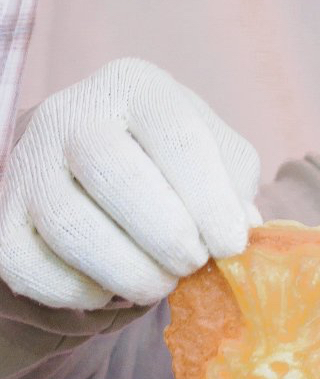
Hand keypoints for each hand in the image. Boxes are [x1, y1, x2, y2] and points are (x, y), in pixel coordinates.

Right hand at [0, 57, 261, 309]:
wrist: (102, 175)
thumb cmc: (176, 165)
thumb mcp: (218, 157)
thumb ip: (235, 184)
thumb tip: (237, 230)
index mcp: (137, 86)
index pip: (178, 137)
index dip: (210, 200)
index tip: (231, 246)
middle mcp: (71, 112)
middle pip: (116, 176)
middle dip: (166, 235)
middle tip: (192, 264)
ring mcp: (28, 160)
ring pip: (70, 226)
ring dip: (127, 271)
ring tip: (160, 283)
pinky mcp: (3, 212)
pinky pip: (28, 265)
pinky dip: (76, 292)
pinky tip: (110, 292)